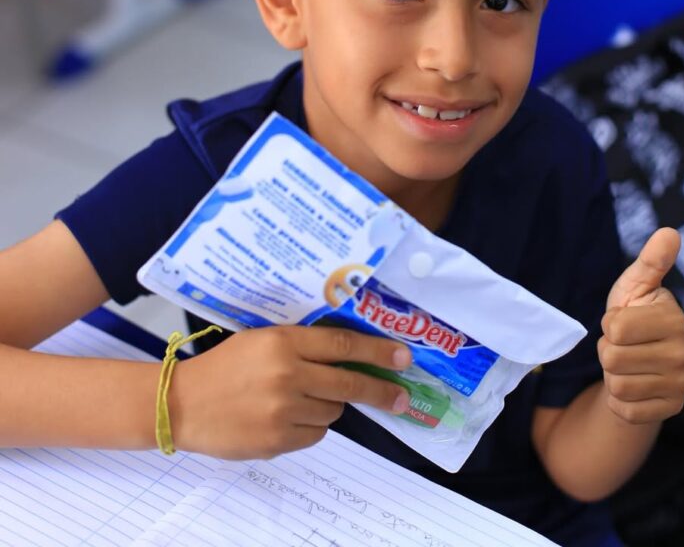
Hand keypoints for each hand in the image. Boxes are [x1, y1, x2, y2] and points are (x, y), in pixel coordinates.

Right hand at [168, 325, 411, 459]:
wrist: (182, 403)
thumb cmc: (225, 366)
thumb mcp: (262, 340)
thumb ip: (302, 346)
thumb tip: (351, 356)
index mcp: (284, 342)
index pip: (343, 345)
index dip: (378, 352)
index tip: (403, 357)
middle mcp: (287, 375)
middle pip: (349, 384)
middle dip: (380, 391)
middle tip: (400, 397)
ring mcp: (283, 411)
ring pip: (332, 411)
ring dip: (327, 405)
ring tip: (297, 398)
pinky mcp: (277, 441)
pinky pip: (314, 435)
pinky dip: (309, 427)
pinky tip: (284, 417)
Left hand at [597, 227, 683, 424]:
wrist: (638, 361)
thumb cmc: (633, 315)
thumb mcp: (635, 286)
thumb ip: (650, 261)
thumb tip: (670, 231)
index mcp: (674, 318)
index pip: (615, 328)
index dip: (609, 324)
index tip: (623, 320)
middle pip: (613, 358)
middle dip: (608, 350)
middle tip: (624, 345)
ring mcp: (680, 384)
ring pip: (617, 385)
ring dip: (612, 374)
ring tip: (628, 363)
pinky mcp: (671, 410)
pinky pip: (625, 409)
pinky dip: (619, 400)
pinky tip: (634, 386)